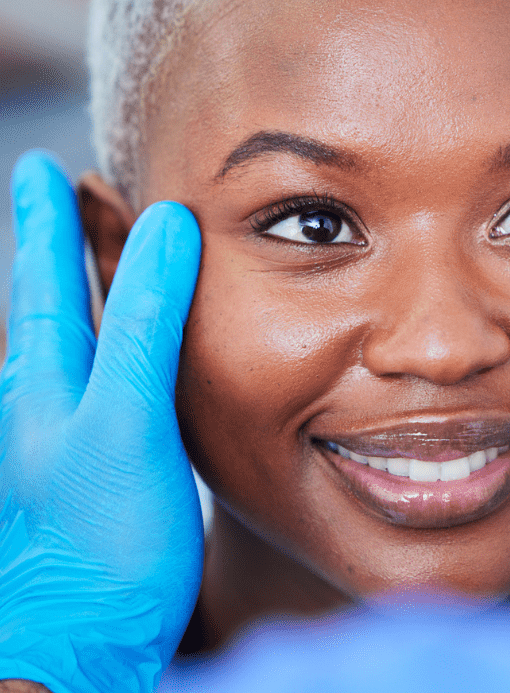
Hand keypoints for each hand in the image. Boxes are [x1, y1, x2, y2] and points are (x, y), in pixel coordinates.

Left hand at [0, 152, 201, 692]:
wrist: (80, 648)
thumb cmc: (101, 542)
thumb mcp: (125, 419)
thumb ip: (142, 324)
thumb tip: (166, 226)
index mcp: (44, 383)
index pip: (45, 281)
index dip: (46, 223)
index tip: (42, 168)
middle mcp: (41, 406)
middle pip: (45, 308)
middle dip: (48, 251)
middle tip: (47, 198)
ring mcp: (58, 445)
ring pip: (62, 350)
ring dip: (69, 299)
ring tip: (75, 267)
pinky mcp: (88, 481)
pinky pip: (88, 393)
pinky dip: (97, 356)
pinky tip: (107, 372)